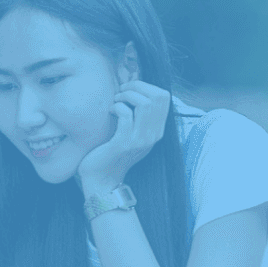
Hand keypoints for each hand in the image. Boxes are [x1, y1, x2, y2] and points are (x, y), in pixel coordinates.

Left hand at [75, 81, 170, 196]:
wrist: (103, 179)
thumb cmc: (112, 152)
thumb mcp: (132, 134)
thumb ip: (138, 117)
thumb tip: (134, 89)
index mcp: (157, 130)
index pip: (164, 97)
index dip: (146, 86)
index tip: (129, 89)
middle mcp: (152, 135)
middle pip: (156, 97)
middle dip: (136, 87)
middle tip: (121, 92)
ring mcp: (140, 140)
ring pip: (143, 103)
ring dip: (126, 96)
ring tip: (115, 101)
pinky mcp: (124, 143)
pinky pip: (126, 115)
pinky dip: (116, 107)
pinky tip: (110, 112)